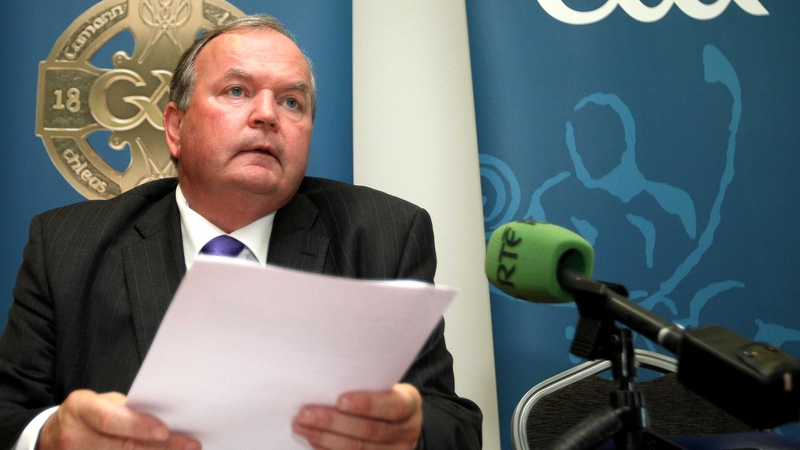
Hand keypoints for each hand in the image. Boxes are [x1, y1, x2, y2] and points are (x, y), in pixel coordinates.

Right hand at [38, 390, 200, 449]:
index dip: (138, 426)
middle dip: (159, 447)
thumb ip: (127, 410)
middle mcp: (74, 436)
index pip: (109, 419)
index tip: (165, 431)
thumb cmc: (88, 414)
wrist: (53, 434)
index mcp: (80, 408)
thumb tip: (166, 419)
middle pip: (120, 446)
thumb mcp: (102, 402)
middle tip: (190, 445)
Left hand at [292, 383, 421, 448]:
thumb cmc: (384, 395)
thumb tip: (327, 378)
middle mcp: (406, 431)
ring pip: (357, 449)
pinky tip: (313, 438)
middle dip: (333, 422)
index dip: (367, 404)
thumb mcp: (385, 384)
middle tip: (305, 414)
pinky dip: (328, 449)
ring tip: (301, 425)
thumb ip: (366, 383)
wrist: (400, 422)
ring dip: (324, 437)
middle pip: (370, 430)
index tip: (340, 400)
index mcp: (410, 403)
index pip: (393, 406)